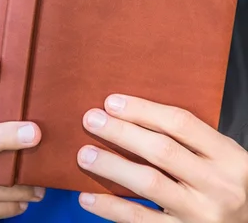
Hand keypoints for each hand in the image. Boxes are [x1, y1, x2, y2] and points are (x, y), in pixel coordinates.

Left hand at [77, 95, 247, 221]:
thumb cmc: (226, 183)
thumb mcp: (221, 157)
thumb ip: (189, 139)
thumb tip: (131, 115)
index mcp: (227, 156)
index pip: (181, 123)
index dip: (143, 110)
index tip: (112, 101)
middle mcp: (216, 185)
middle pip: (162, 150)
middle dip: (122, 132)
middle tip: (91, 120)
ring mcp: (200, 215)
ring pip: (149, 184)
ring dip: (112, 167)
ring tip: (84, 154)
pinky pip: (141, 221)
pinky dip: (111, 208)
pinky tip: (88, 197)